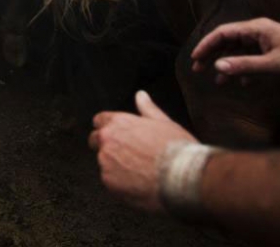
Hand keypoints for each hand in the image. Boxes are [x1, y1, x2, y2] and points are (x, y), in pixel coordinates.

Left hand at [89, 91, 196, 211]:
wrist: (184, 177)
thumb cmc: (177, 149)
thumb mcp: (164, 123)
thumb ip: (147, 109)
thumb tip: (141, 95)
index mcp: (119, 122)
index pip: (99, 120)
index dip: (107, 127)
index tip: (116, 135)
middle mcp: (107, 140)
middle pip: (95, 141)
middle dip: (106, 146)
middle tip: (128, 155)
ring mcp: (106, 162)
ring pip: (104, 163)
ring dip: (115, 166)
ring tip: (140, 172)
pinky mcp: (109, 183)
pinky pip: (110, 182)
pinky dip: (121, 184)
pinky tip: (139, 184)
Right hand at [191, 18, 279, 86]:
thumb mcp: (274, 66)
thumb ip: (245, 66)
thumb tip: (217, 66)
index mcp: (257, 28)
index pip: (223, 32)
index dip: (206, 44)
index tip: (194, 59)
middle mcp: (259, 32)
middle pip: (227, 40)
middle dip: (212, 54)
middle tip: (197, 69)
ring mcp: (266, 41)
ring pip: (238, 50)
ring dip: (226, 64)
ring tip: (216, 80)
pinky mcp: (273, 52)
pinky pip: (250, 58)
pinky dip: (242, 69)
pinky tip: (241, 82)